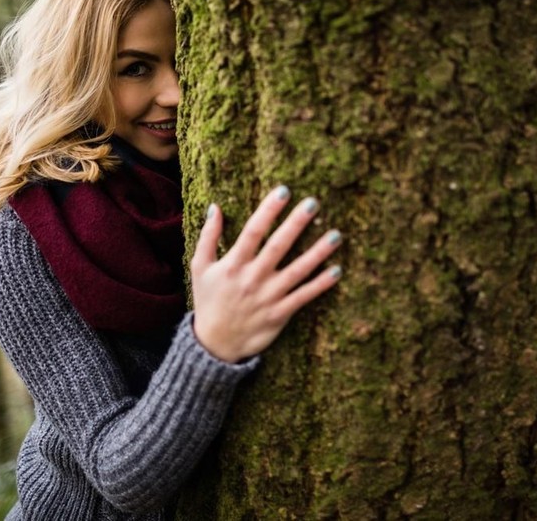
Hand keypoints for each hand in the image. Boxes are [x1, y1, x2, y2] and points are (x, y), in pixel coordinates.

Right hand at [189, 185, 342, 362]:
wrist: (214, 344)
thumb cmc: (208, 300)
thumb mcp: (199, 267)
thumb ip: (208, 237)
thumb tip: (215, 207)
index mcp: (234, 264)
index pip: (253, 232)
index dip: (268, 210)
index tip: (284, 191)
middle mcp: (253, 278)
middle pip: (278, 246)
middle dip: (296, 224)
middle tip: (314, 203)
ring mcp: (268, 297)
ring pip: (297, 271)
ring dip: (318, 253)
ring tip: (336, 235)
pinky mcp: (280, 314)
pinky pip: (304, 297)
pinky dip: (321, 285)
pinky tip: (336, 270)